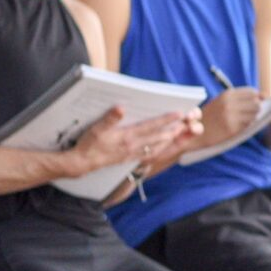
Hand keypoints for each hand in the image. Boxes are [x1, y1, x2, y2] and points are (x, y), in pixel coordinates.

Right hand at [61, 105, 194, 176]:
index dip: (166, 120)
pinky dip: (159, 149)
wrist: (83, 163)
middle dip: (173, 130)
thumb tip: (121, 108)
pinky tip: (163, 146)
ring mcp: (132, 154)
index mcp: (127, 137)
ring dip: (168, 140)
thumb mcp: (96, 129)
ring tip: (179, 133)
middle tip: (187, 123)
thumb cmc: (89, 144)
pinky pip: (149, 154)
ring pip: (156, 147)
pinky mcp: (129, 158)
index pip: (151, 126)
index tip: (179, 113)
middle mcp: (133, 146)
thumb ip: (109, 118)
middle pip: (158, 137)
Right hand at [201, 86, 266, 142]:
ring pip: (254, 114)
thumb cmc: (211, 116)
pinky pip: (249, 124)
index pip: (252, 92)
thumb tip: (263, 96)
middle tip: (251, 113)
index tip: (256, 102)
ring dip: (253, 117)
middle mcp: (229, 103)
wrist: (196, 132)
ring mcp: (231, 116)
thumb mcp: (221, 101)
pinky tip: (240, 126)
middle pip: (256, 102)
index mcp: (227, 94)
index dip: (257, 97)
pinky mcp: (232, 128)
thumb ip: (239, 98)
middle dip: (257, 107)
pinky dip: (248, 125)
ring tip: (245, 119)